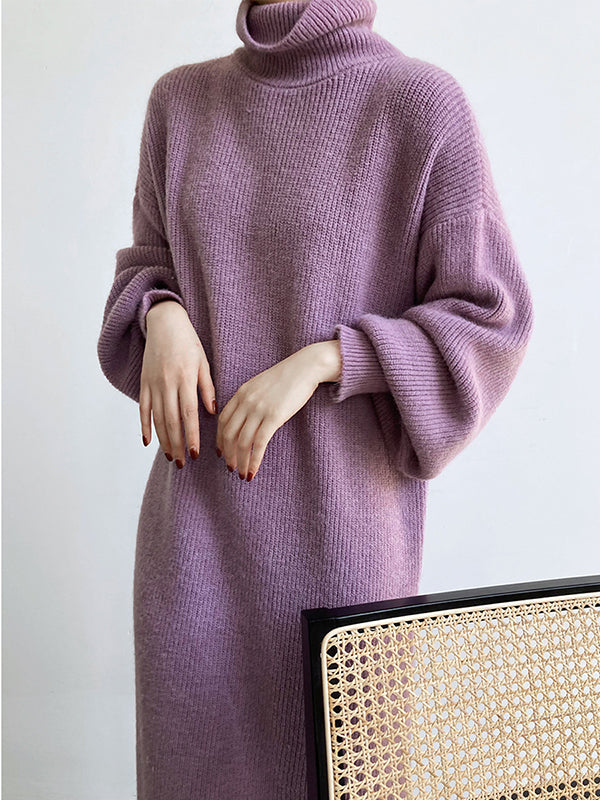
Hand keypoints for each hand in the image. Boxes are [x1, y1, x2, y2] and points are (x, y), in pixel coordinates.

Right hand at [140, 300, 216, 466]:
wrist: (164, 323)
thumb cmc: (188, 343)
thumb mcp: (203, 362)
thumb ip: (207, 388)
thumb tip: (211, 411)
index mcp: (185, 379)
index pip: (189, 414)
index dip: (192, 436)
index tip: (196, 454)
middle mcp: (167, 383)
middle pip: (172, 421)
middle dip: (178, 445)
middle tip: (184, 463)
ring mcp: (153, 384)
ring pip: (157, 418)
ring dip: (164, 440)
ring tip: (171, 456)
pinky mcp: (143, 383)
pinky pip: (143, 409)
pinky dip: (144, 426)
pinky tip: (148, 441)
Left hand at [215, 344, 324, 480]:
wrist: (306, 367)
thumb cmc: (288, 377)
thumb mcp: (261, 385)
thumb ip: (250, 400)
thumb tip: (247, 419)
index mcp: (241, 393)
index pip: (222, 420)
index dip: (220, 439)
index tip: (221, 452)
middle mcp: (246, 401)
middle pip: (228, 433)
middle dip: (228, 454)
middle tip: (231, 467)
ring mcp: (259, 409)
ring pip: (242, 442)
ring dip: (240, 461)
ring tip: (242, 473)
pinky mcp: (274, 417)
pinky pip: (258, 443)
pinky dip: (254, 460)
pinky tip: (253, 471)